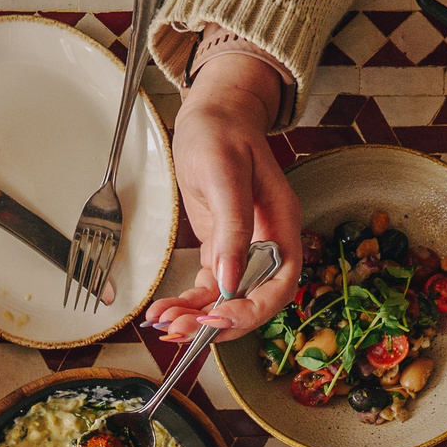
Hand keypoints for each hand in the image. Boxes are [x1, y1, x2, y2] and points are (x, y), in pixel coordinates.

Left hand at [145, 54, 303, 342]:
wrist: (212, 116)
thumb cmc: (222, 134)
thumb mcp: (225, 176)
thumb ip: (232, 230)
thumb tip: (231, 282)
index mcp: (281, 226)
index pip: (279, 286)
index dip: (252, 311)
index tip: (217, 320)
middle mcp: (267, 244)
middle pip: (252, 301)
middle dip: (217, 322)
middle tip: (180, 330)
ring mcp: (245, 250)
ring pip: (227, 300)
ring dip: (197, 317)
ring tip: (164, 323)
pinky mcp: (222, 250)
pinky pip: (209, 288)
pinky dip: (188, 303)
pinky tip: (165, 312)